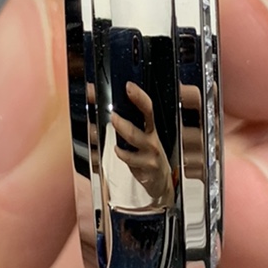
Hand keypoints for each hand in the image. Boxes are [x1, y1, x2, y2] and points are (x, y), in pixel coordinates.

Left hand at [108, 79, 175, 207]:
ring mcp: (150, 152)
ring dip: (122, 127)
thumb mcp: (141, 139)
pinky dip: (120, 152)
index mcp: (150, 128)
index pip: (147, 108)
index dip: (139, 96)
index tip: (128, 86)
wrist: (159, 181)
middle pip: (146, 116)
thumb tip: (108, 109)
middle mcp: (152, 138)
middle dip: (135, 103)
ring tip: (114, 120)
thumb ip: (127, 125)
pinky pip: (130, 158)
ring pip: (134, 137)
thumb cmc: (147, 156)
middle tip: (118, 101)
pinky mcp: (146, 167)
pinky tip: (116, 149)